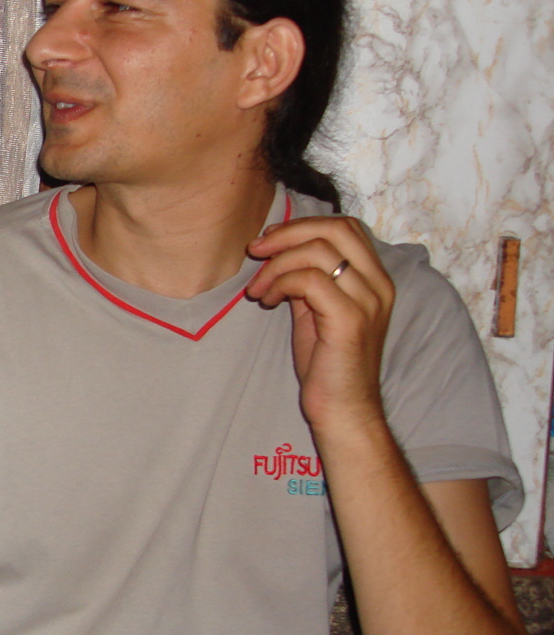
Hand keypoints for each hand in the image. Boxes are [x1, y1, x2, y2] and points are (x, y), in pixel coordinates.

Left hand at [246, 215, 393, 429]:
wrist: (344, 409)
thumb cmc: (328, 364)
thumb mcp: (317, 312)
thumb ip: (309, 280)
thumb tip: (279, 252)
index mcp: (375, 279)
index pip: (345, 227)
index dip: (303, 225)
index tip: (269, 240)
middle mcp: (378, 284)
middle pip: (334, 228)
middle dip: (287, 233)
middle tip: (256, 251)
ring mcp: (367, 300)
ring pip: (317, 250)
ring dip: (276, 264)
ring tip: (258, 290)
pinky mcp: (349, 319)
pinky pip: (308, 280)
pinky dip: (280, 283)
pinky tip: (267, 301)